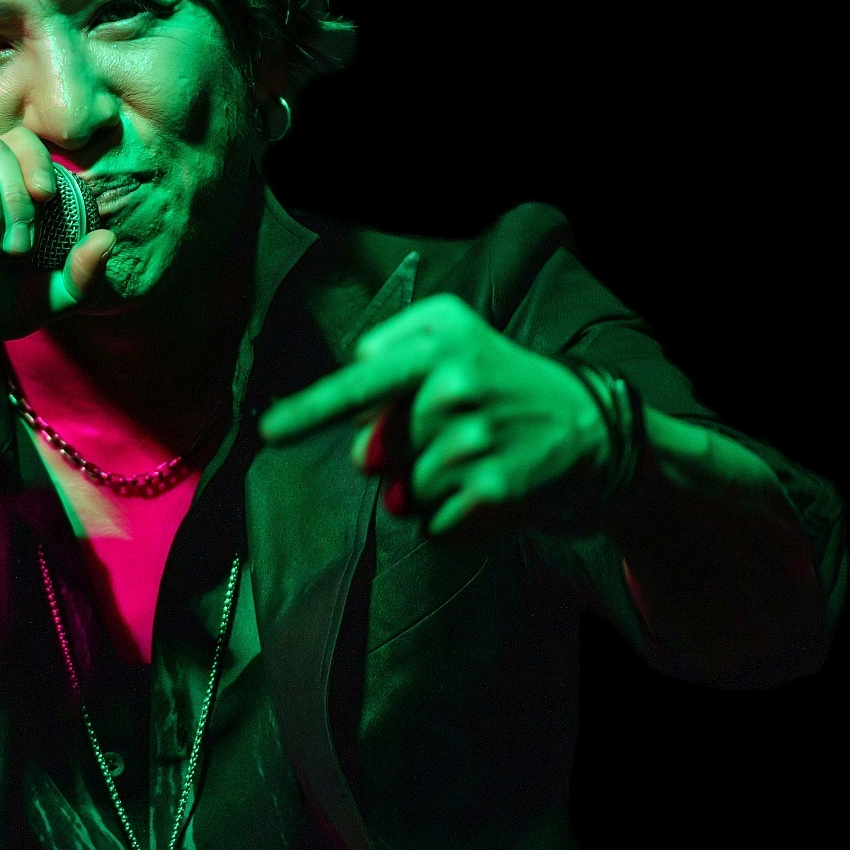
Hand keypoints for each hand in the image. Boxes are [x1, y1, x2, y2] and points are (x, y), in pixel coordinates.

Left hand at [258, 295, 611, 536]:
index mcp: (436, 347)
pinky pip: (432, 522)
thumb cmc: (494, 372)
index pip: (361, 384)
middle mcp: (454, 392)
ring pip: (401, 494)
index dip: (310, 410)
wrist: (581, 418)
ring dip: (421, 487)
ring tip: (467, 458)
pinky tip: (480, 485)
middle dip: (391, 456)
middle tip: (438, 435)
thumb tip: (360, 419)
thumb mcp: (448, 327)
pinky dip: (447, 514)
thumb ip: (388, 346)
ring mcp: (474, 445)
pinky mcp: (494, 491)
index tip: (269, 431)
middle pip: (373, 455)